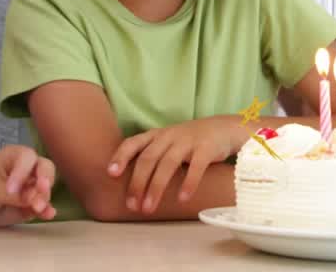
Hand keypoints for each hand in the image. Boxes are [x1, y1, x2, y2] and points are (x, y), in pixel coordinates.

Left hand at [0, 145, 55, 225]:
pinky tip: (48, 214)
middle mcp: (29, 167)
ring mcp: (33, 185)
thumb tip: (31, 199)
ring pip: (46, 188)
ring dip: (44, 198)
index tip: (11, 189)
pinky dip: (47, 210)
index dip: (23, 172)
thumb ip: (12, 195)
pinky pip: (44, 205)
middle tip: (40, 191)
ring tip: (37, 208)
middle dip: (44, 181)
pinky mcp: (34, 202)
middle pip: (45, 169)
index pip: (27, 158)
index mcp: (15, 156)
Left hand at [107, 117, 240, 213]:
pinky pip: (196, 166)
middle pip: (148, 158)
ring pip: (167, 163)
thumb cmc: (190, 141)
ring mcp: (188, 140)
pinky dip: (188, 183)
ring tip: (148, 208)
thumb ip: (151, 155)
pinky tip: (182, 199)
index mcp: (157, 135)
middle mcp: (169, 135)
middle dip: (137, 182)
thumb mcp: (168, 142)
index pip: (133, 142)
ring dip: (156, 187)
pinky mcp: (207, 148)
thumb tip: (127, 184)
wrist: (224, 128)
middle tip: (131, 206)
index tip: (111, 174)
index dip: (121, 156)